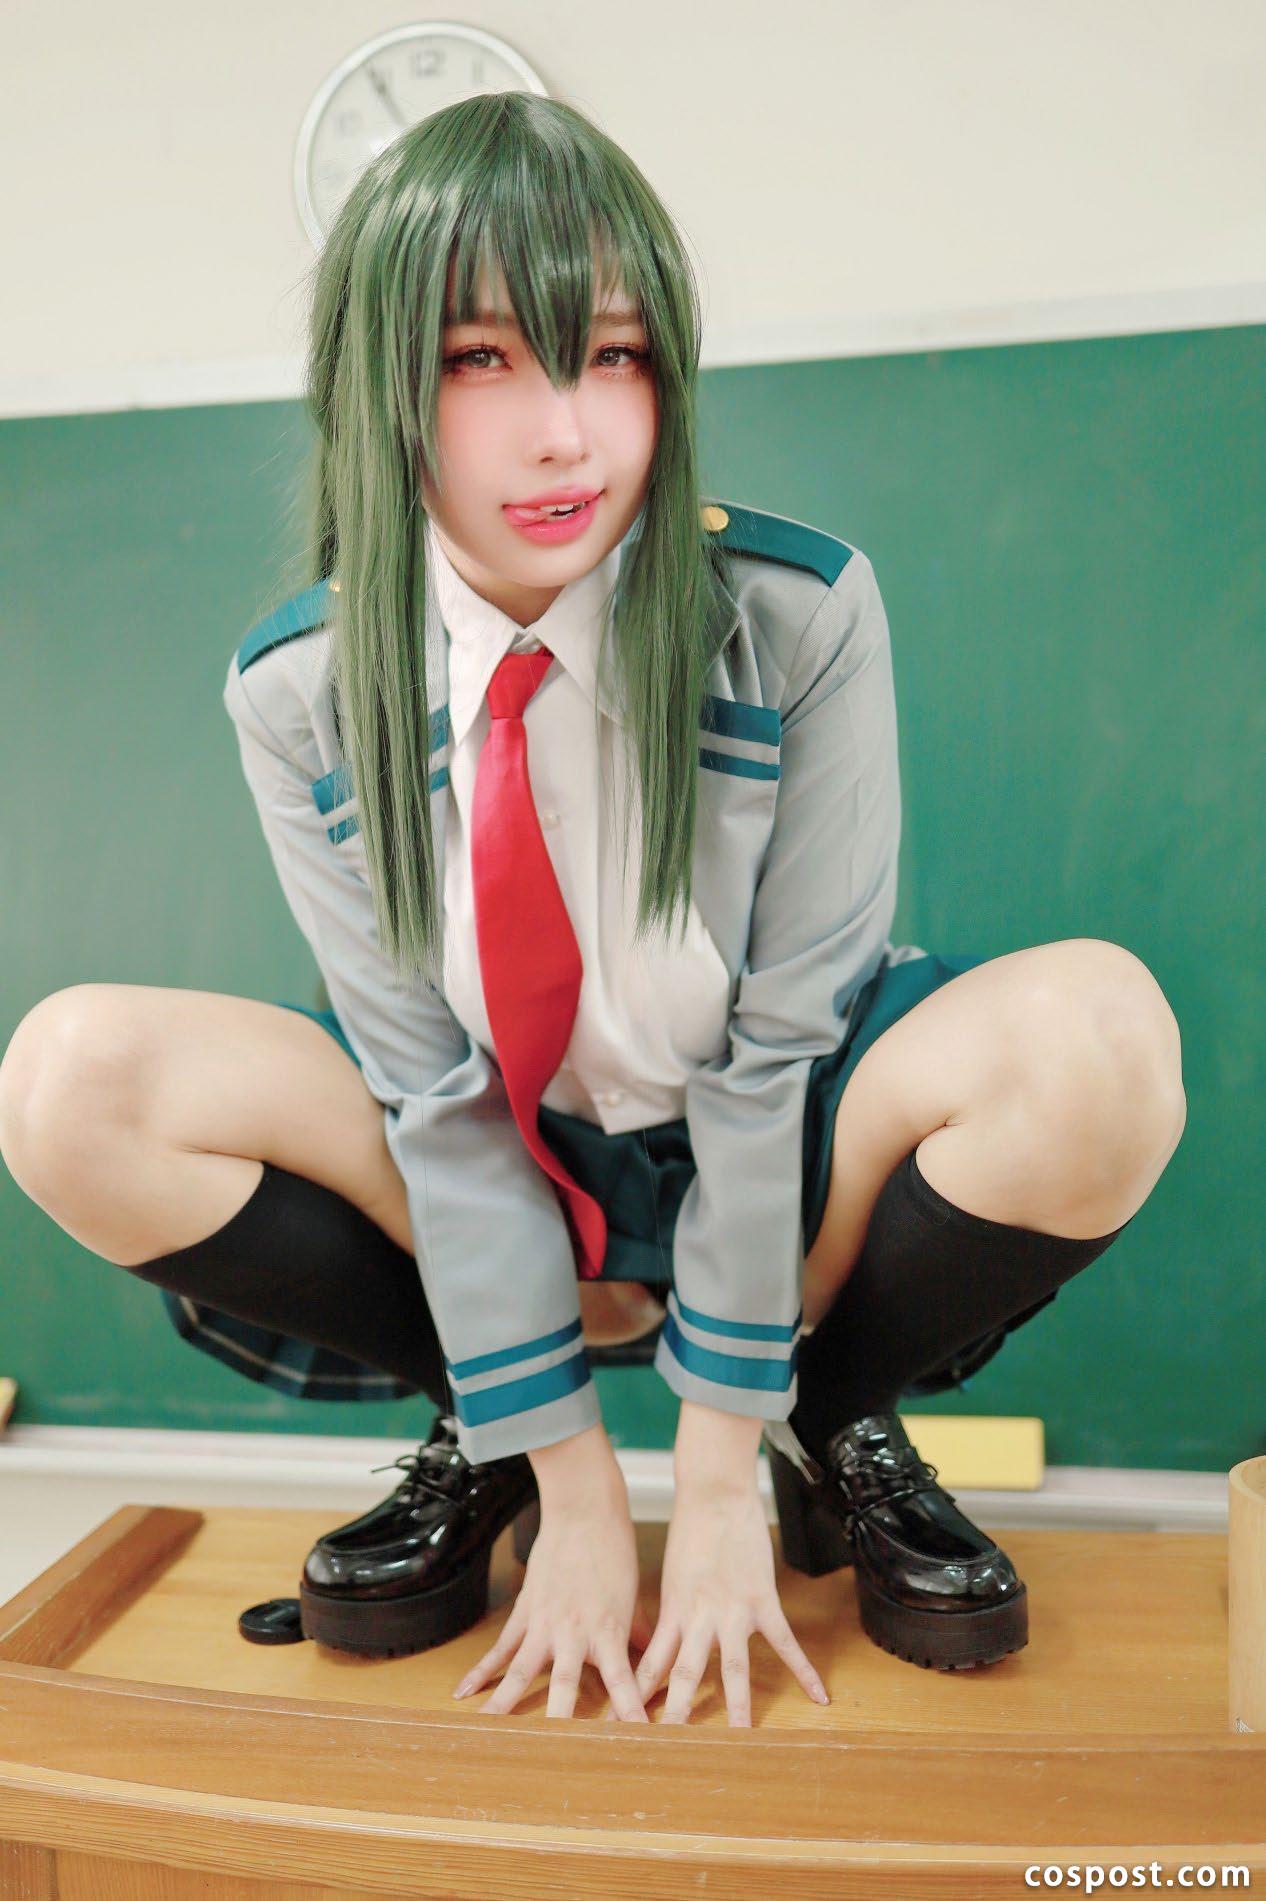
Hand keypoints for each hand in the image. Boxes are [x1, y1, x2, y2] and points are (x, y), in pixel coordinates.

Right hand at [451, 1474, 654, 1720]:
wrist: (584, 1510)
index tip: (636, 1741)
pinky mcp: (524, 1613)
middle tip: (555, 1757)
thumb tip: (658, 1662)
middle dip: (562, 1722)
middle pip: (566, 1685)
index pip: (622, 1681)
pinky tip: (463, 1694)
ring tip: (490, 1735)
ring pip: (522, 1672)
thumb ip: (640, 1634)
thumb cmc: (614, 1550)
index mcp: (608, 1630)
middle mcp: (574, 1632)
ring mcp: (544, 1624)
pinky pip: (501, 1648)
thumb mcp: (633, 1595)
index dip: (629, 1712)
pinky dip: (482, 1672)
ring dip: (506, 1704)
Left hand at [629, 1479, 829, 1726]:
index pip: (651, 1665)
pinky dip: (803, 1670)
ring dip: (736, 1706)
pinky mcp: (762, 1601)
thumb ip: (668, 1616)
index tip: (627, 1728)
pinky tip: (819, 1696)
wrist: (714, 1493)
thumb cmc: (689, 1530)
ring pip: (733, 1667)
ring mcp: (732, 1611)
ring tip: (740, 1740)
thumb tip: (653, 1646)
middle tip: (669, 1750)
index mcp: (672, 1612)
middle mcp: (699, 1617)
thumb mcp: (669, 1578)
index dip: (639, 1697)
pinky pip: (785, 1642)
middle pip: (685, 1674)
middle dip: (676, 1714)